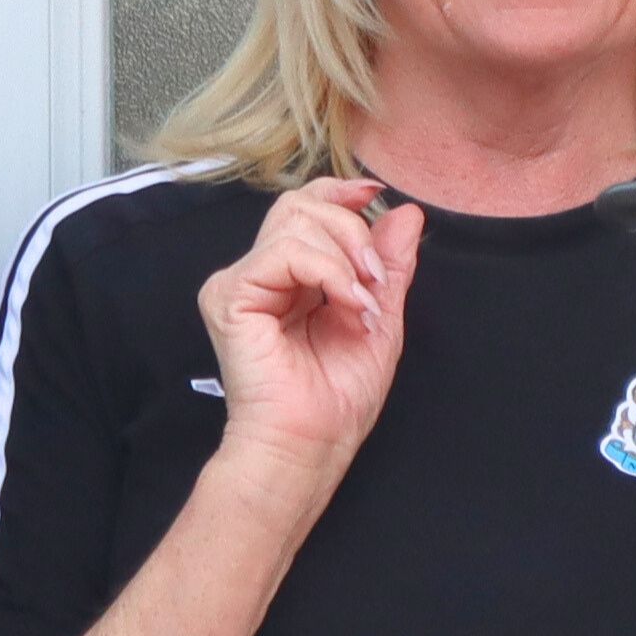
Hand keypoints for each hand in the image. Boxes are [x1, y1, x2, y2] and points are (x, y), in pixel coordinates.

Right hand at [200, 177, 413, 475]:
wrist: (311, 444)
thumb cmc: (337, 398)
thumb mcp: (380, 317)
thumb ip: (389, 265)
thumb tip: (406, 212)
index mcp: (290, 278)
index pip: (305, 208)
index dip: (338, 191)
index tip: (374, 195)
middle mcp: (259, 275)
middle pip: (300, 205)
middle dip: (351, 229)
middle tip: (376, 278)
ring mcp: (240, 283)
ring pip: (294, 221)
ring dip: (345, 256)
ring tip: (364, 302)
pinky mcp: (230, 296)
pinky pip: (283, 252)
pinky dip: (327, 270)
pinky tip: (347, 303)